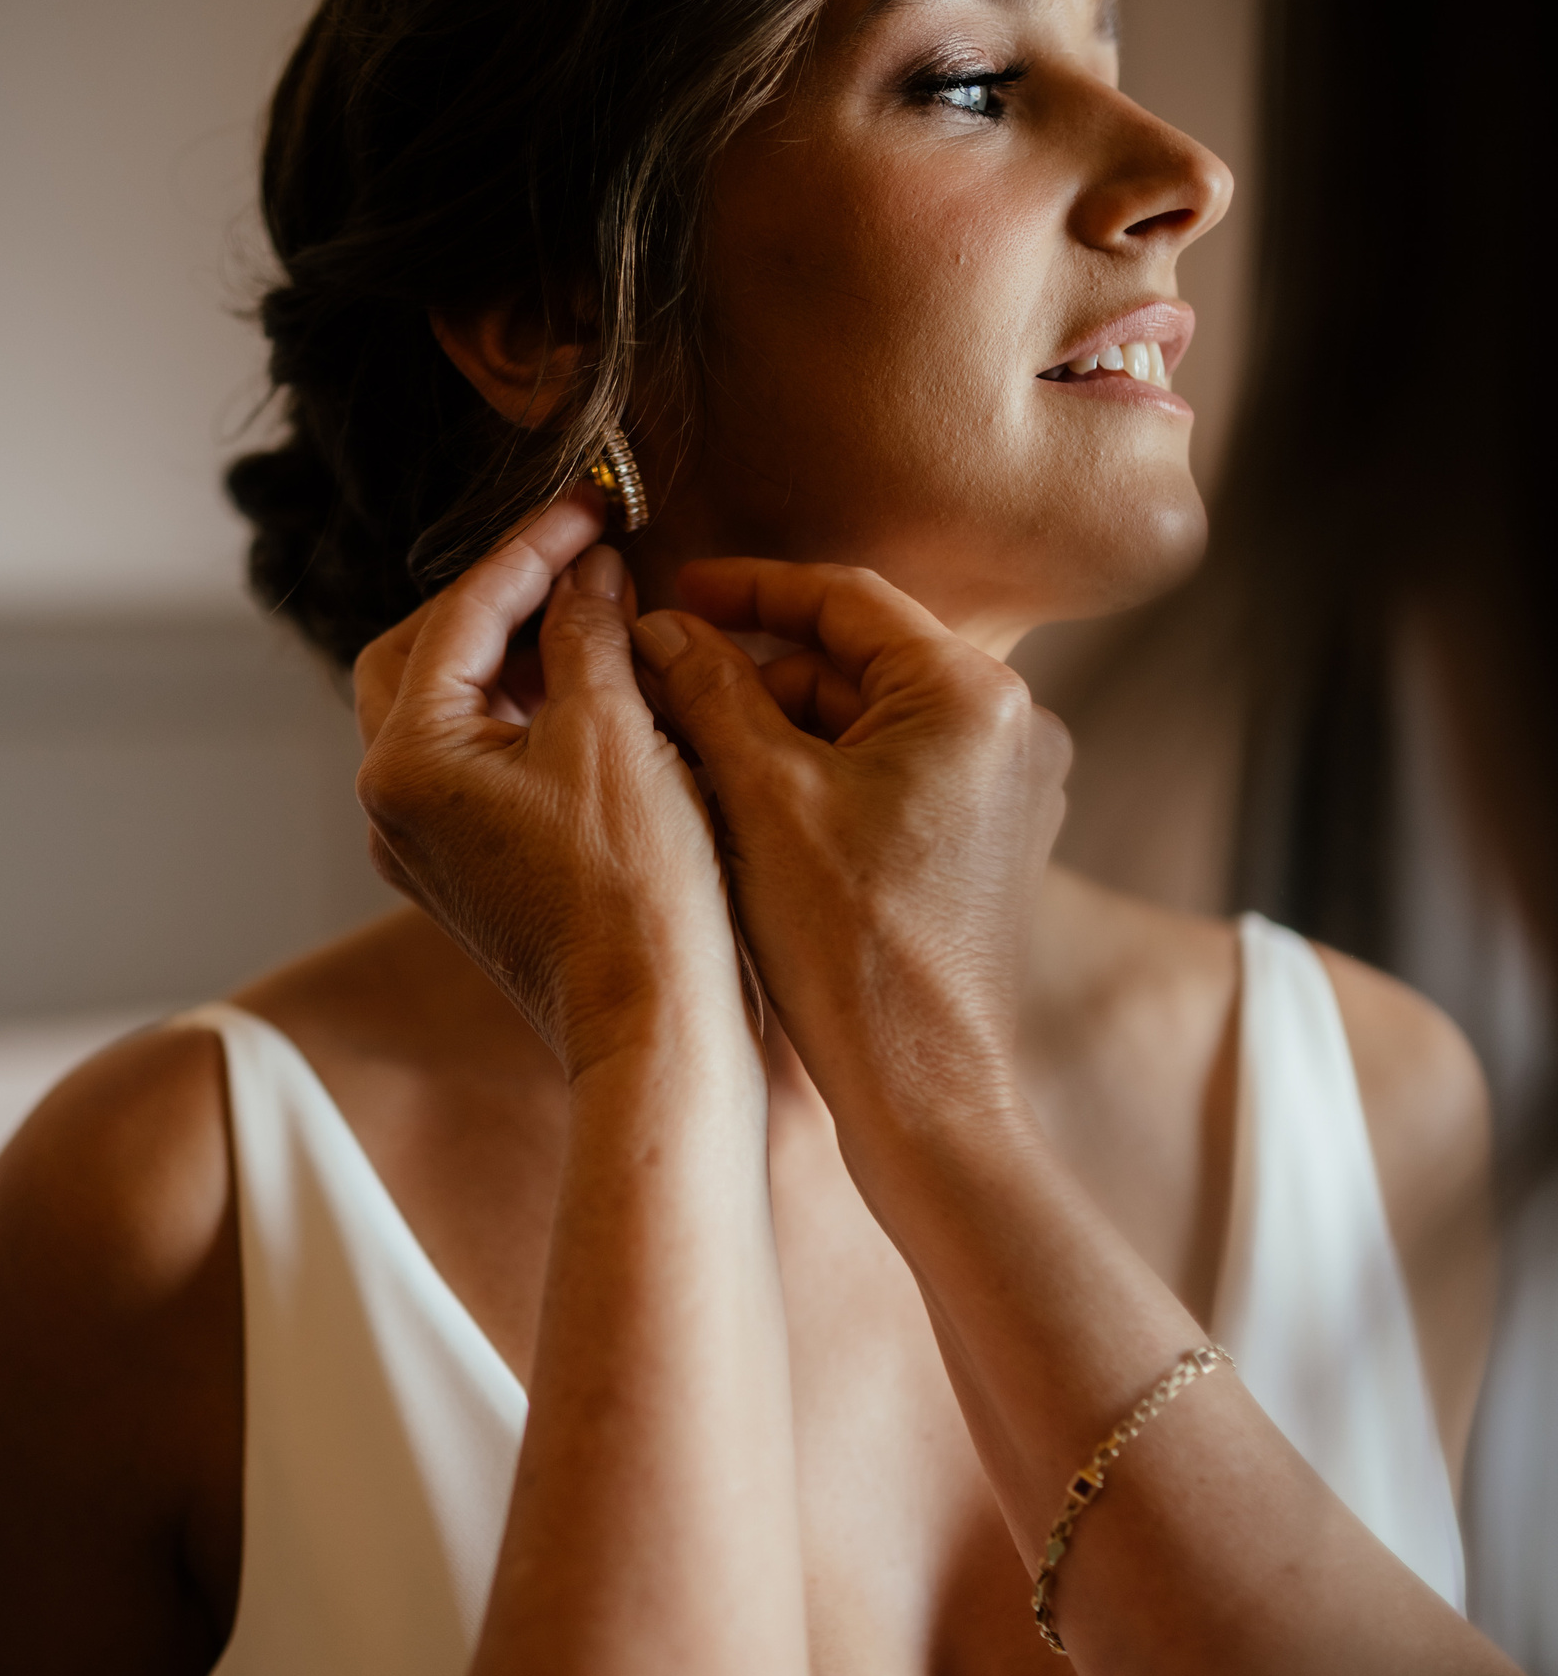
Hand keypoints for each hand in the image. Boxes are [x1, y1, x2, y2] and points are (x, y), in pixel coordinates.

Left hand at [354, 499, 751, 1081]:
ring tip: (592, 628)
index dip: (530, 550)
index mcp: (406, 760)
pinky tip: (590, 705)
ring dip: (509, 661)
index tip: (590, 512)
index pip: (457, 614)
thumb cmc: (637, 886)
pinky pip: (474, 771)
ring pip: (445, 715)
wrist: (654, 1021)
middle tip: (574, 568)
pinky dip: (522, 723)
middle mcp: (391, 807)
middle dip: (495, 602)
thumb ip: (587, 630)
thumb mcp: (616, 728)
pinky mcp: (465, 878)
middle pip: (420, 659)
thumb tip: (587, 572)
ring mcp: (421, 850)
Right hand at [632, 559, 1070, 1145]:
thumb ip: (710, 690)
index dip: (748, 590)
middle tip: (666, 688)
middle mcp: (1014, 728)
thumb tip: (662, 626)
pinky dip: (824, 780)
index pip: (845, 600)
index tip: (676, 591)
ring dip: (783, 731)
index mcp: (973, 694)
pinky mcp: (995, 842)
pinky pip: (897, 778)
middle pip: (858, 664)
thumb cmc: (849, 947)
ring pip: (871, 725)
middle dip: (758, 675)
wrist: (921, 1084)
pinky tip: (747, 807)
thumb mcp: (760, 796)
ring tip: (692, 756)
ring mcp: (1012, 789)